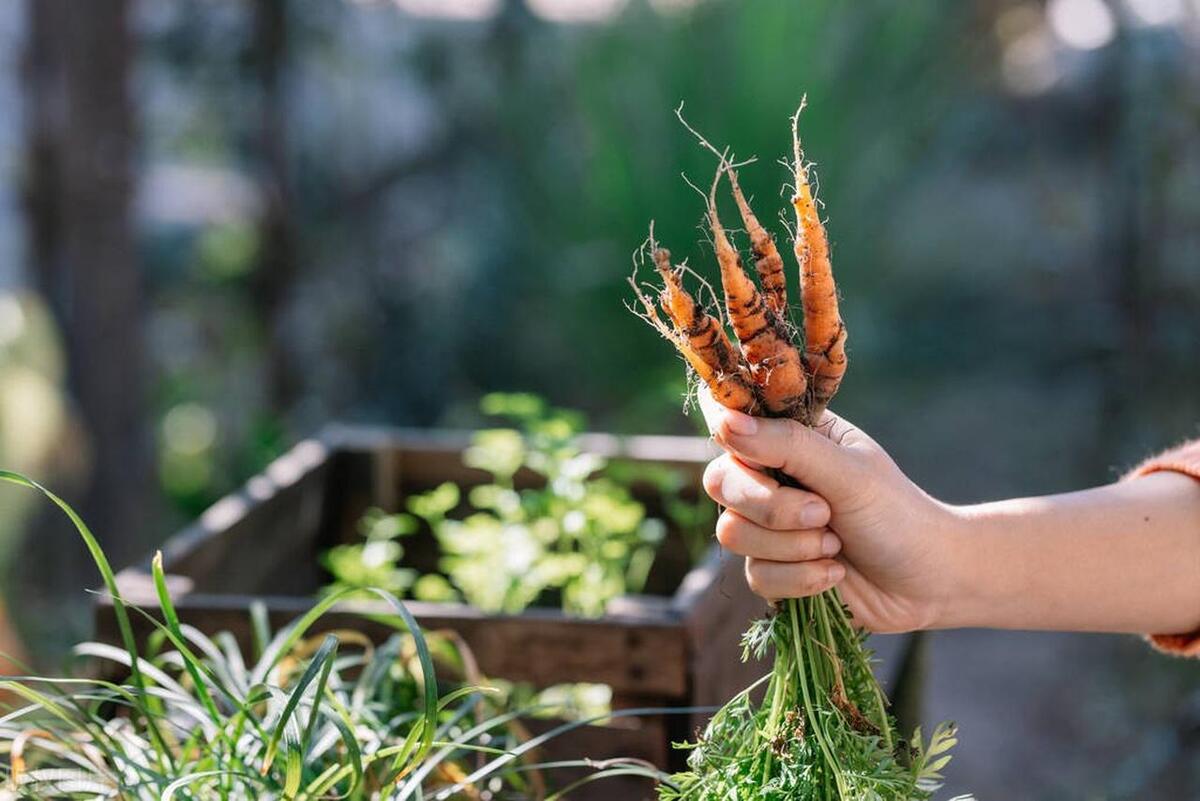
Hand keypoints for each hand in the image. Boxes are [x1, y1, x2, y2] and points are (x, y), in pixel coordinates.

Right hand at [698, 388, 958, 632]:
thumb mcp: (848, 472)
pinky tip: (834, 573)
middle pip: (721, 483)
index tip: (770, 464)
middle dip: (772, 508)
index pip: (732, 426)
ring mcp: (769, 526)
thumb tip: (726, 423)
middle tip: (822, 513)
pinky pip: (755, 575)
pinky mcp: (773, 570)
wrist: (930, 583)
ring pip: (733, 534)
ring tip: (835, 546)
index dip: (736, 443)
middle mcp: (771, 478)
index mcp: (790, 438)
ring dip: (791, 547)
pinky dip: (799, 579)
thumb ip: (787, 445)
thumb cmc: (897, 514)